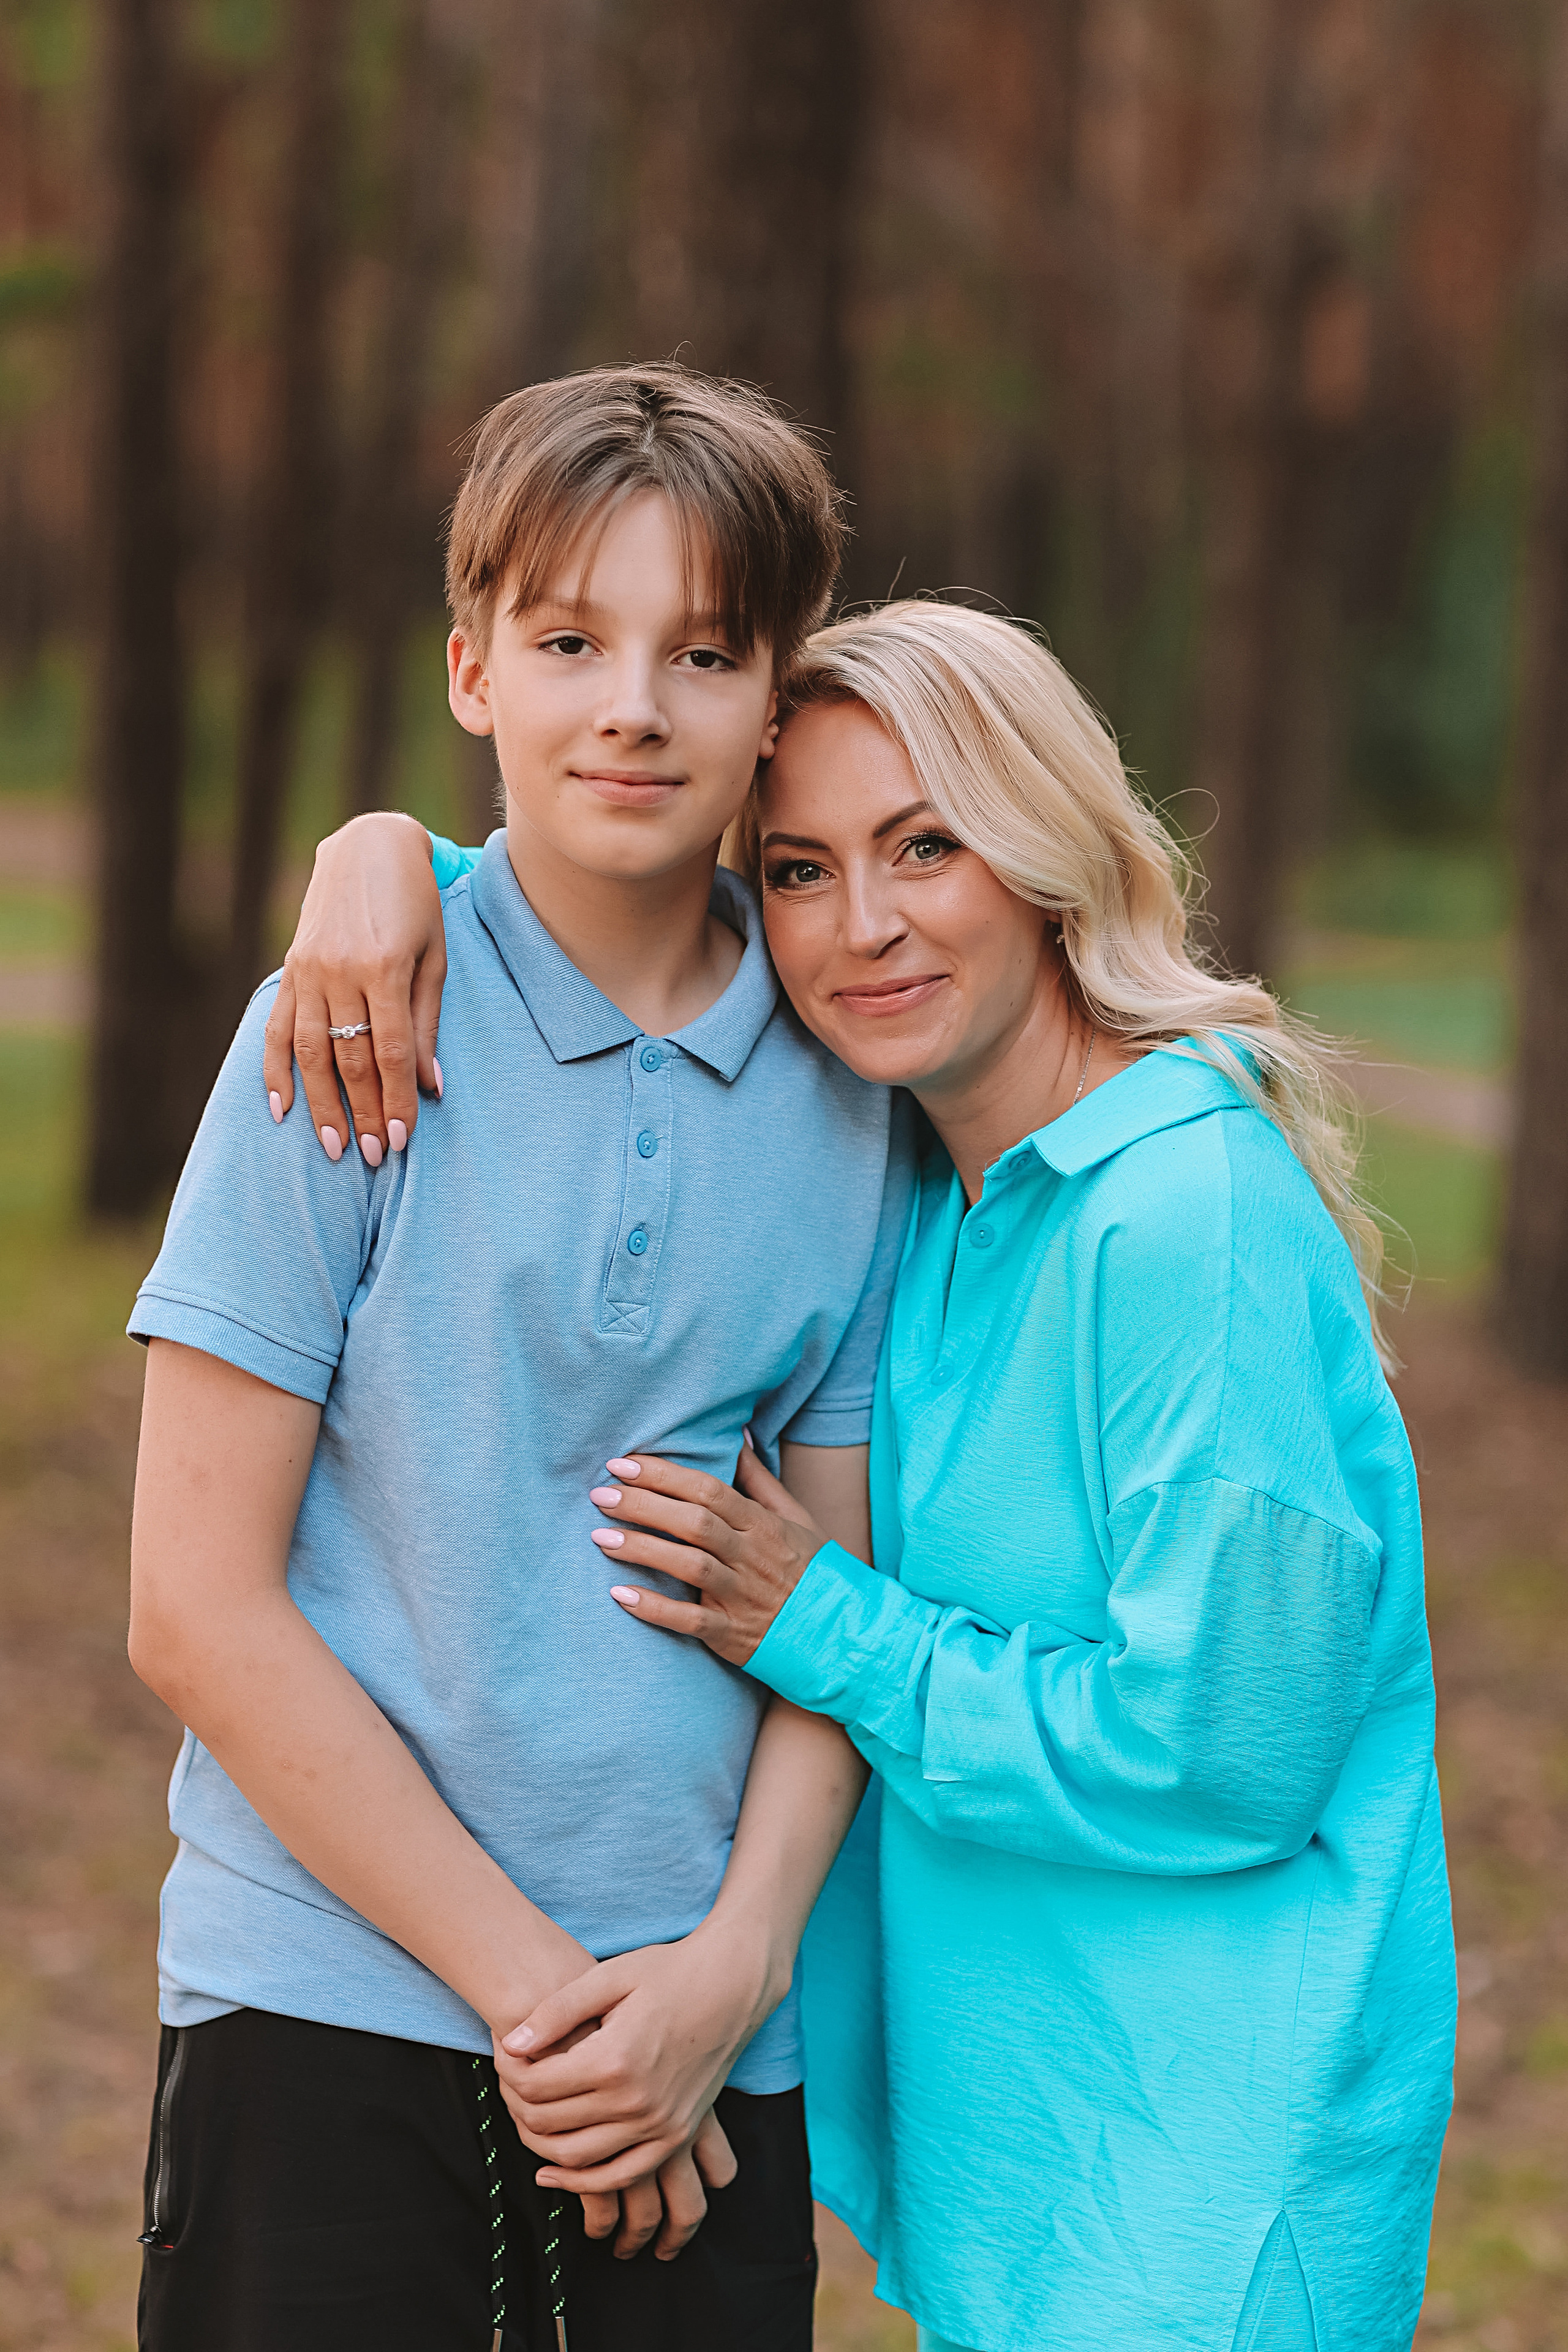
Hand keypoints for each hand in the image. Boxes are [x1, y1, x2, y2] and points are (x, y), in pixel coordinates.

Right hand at [262, 812, 446, 1163]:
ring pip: (311, 1052)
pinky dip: (275, 1070)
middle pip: (349, 1059)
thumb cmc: (417, 905)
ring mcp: (309, 970)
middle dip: (363, 1112)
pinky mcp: (291, 968)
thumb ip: (427, 1024)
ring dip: (321, 1105)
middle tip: (371, 1156)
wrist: (370, 846)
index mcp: (385, 966)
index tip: (401, 1140)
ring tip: (334, 1146)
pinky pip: (278, 1028)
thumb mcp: (435, 958)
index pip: (389, 1051)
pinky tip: (280, 1109)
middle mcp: (340, 970)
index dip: (395, 1100)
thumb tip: (430, 1087)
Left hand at [495, 1917, 774, 2251]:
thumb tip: (511, 2044)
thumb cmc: (670, 1972)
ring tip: (523, 2122)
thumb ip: (557, 2012)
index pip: (536, 2087)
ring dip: (541, 2148)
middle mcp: (636, 2101)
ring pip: (578, 2160)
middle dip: (517, 2108)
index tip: (502, 2056)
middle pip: (550, 2125)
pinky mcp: (676, 2135)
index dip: (508, 2074)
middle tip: (508, 2086)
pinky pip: (620, 2177)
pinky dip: (584, 2183)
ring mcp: (659, 2124)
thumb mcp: (610, 1977)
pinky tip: (556, 2174)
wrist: (734, 1985)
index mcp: (614, 2058)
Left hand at [589, 1449, 825, 1664]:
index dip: (664, 1475)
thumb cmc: (815, 1570)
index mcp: (764, 1525)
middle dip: (643, 1505)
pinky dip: (655, 1609)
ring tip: (601, 1538)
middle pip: (693, 1523)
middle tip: (601, 1494)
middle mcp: (753, 1557)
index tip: (623, 1464)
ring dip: (643, 1549)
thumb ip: (760, 1480)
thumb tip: (735, 1436)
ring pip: (689, 1566)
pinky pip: (691, 1621)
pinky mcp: (733, 1634)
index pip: (709, 1490)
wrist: (845, 1634)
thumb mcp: (797, 1518)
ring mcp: (743, 1596)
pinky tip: (620, 1596)